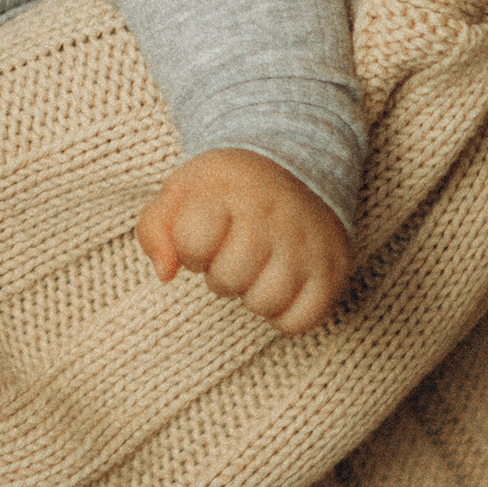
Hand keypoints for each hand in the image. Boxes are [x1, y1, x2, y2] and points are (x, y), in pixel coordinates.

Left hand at [137, 149, 352, 334]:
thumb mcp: (179, 193)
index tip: (204, 233)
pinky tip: (280, 285)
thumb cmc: (226, 189)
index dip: (190, 249)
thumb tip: (165, 274)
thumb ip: (154, 230)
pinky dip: (284, 314)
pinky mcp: (333, 267)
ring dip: (251, 294)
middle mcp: (272, 214)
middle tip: (232, 252)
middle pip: (228, 279)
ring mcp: (307, 242)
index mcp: (228, 190)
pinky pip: (301, 320)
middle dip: (219, 274)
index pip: (192, 243)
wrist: (295, 166)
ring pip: (264, 304)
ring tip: (256, 267)